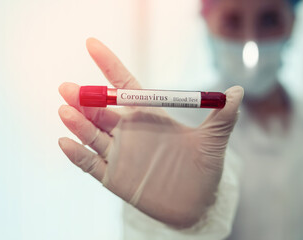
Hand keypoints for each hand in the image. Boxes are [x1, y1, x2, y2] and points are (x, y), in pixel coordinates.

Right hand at [58, 38, 243, 228]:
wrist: (197, 204)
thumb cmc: (203, 170)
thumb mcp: (214, 141)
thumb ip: (223, 117)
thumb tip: (238, 91)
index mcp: (149, 116)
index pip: (124, 86)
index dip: (109, 65)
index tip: (92, 44)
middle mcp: (129, 132)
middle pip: (102, 110)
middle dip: (85, 98)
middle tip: (70, 88)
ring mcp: (119, 154)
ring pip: (93, 134)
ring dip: (78, 123)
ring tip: (65, 110)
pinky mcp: (114, 178)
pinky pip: (91, 165)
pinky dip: (77, 155)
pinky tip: (65, 142)